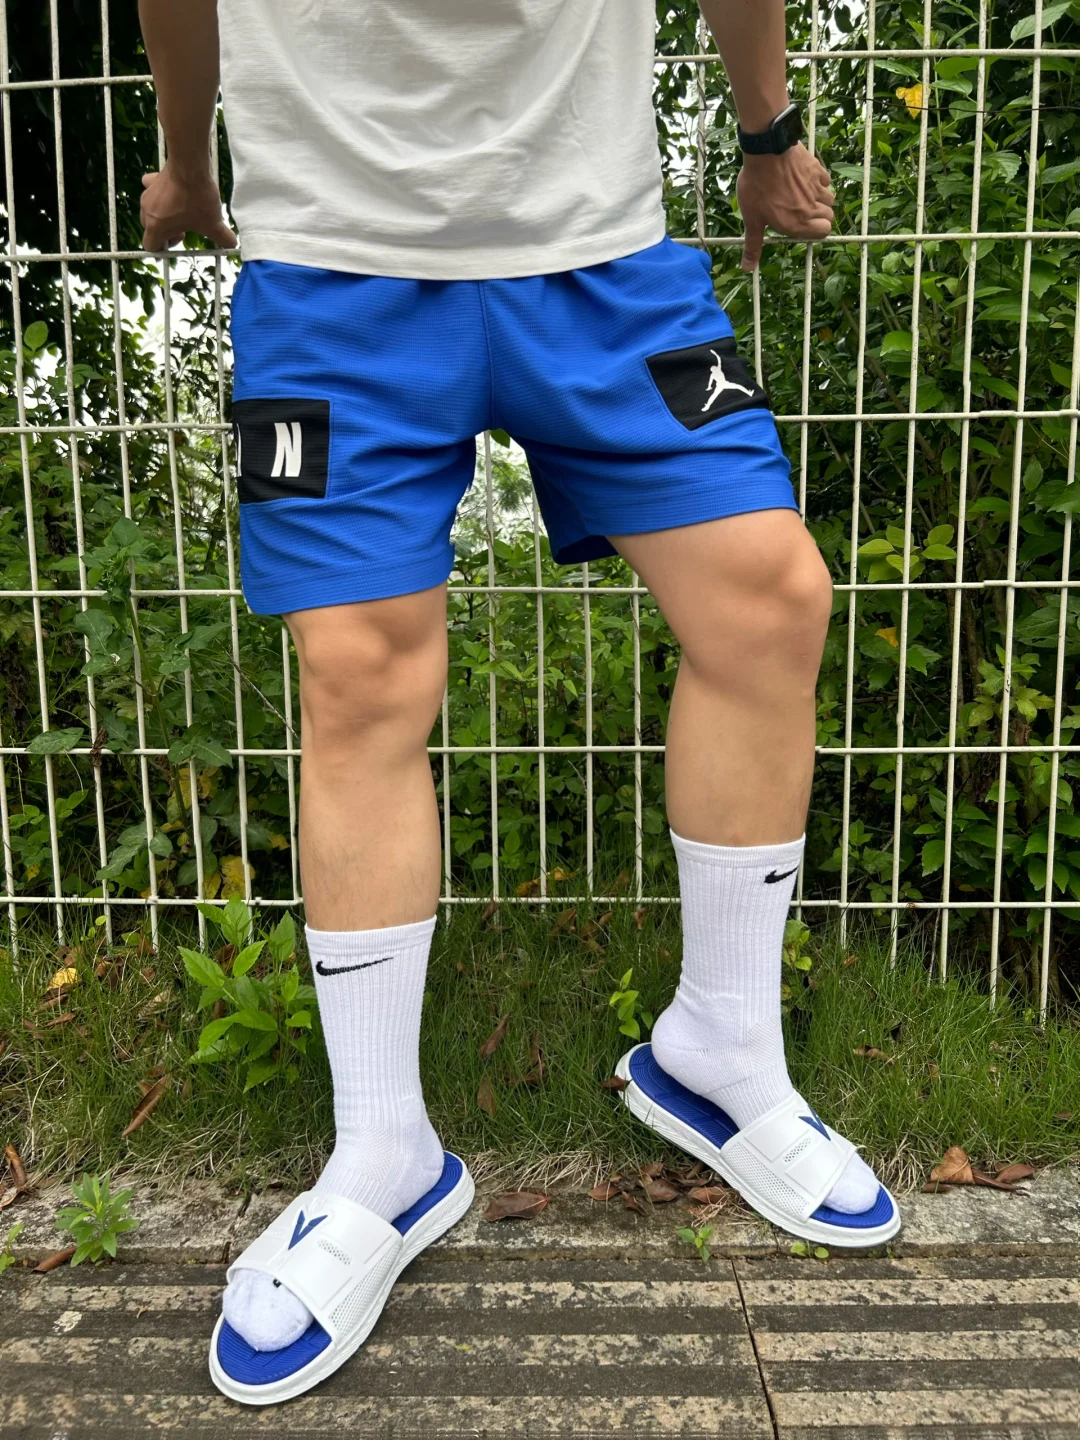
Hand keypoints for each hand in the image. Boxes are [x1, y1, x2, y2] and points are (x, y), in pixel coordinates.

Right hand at [141, 163, 236, 251]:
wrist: (190, 166)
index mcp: (157, 227)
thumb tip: (231, 244)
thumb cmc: (198, 198)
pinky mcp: (152, 179)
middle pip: (151, 229)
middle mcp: (147, 211)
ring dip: (164, 213)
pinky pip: (150, 189)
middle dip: (167, 230)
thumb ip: (222, 238)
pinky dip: (159, 192)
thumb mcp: (213, 223)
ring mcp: (147, 194)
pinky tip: (173, 190)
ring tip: (183, 207)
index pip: (150, 246)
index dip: (165, 247)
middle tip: (185, 224)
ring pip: (151, 210)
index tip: (181, 237)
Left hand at [736, 142, 833, 271]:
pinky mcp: (818, 169)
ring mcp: (816, 187)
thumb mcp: (752, 219)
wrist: (766, 151)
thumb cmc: (757, 187)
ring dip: (820, 199)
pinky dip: (819, 181)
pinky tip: (805, 179)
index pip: (824, 232)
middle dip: (819, 215)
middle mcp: (811, 207)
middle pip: (829, 216)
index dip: (816, 230)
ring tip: (803, 195)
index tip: (805, 226)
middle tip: (801, 210)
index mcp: (797, 223)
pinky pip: (826, 179)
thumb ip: (754, 244)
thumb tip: (747, 268)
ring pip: (829, 198)